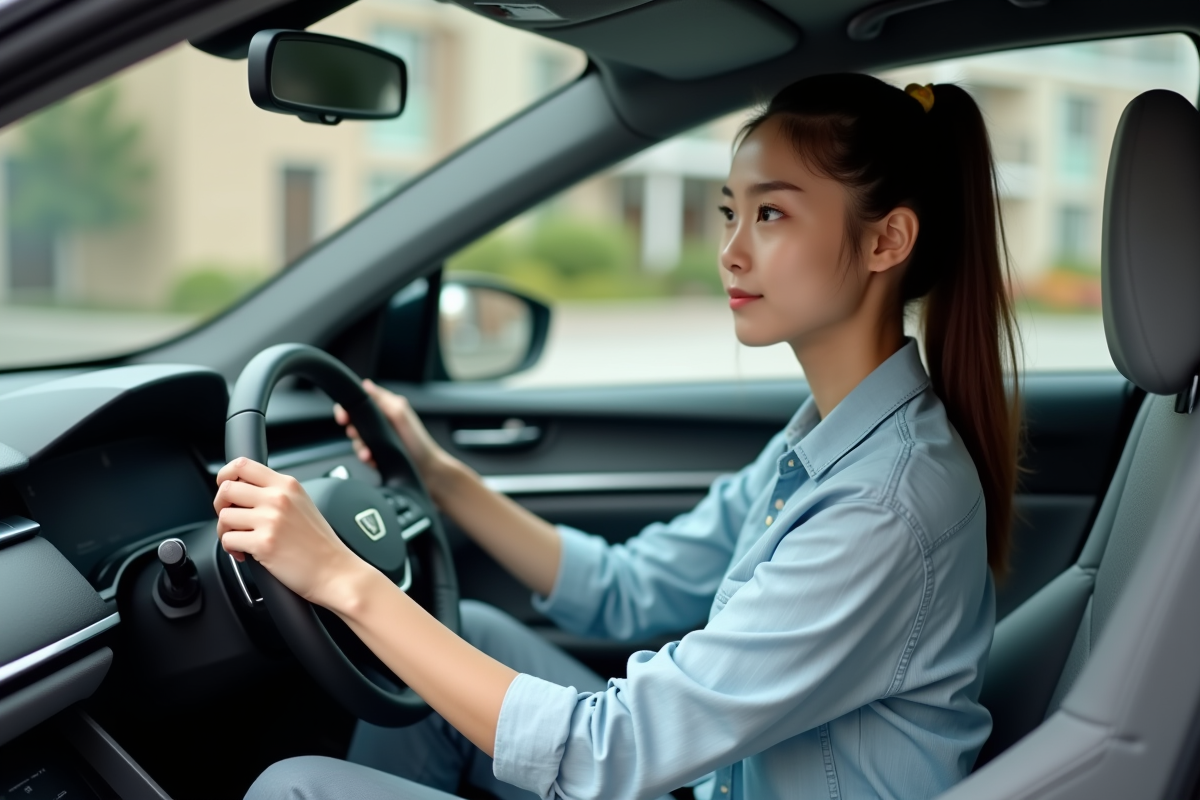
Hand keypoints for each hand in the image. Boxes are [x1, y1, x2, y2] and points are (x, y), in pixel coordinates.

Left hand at [214, 457, 373, 610]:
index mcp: (288, 485)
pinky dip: (231, 549)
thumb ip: (276, 493)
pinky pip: (227, 540)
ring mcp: (271, 519)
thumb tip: (243, 492)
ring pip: (224, 516)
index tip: (225, 486)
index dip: (225, 475)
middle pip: (227, 488)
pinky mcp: (263, 543)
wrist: (335, 571)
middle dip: (220, 505)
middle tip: (231, 518)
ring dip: (225, 530)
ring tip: (240, 539)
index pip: (243, 465)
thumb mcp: (303, 504)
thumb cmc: (320, 544)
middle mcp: (278, 498)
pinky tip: (245, 553)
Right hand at [334, 379, 456, 495]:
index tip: (344, 416)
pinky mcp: (377, 455)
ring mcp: (378, 440)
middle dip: (353, 431)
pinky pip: (364, 456)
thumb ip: (382, 399)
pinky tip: (372, 460)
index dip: (346, 408)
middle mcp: (380, 423)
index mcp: (385, 409)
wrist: (428, 469)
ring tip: (368, 454)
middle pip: (353, 423)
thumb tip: (366, 384)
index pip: (358, 402)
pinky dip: (366, 459)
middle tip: (356, 435)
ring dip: (360, 448)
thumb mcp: (400, 415)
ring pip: (356, 441)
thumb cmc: (419, 441)